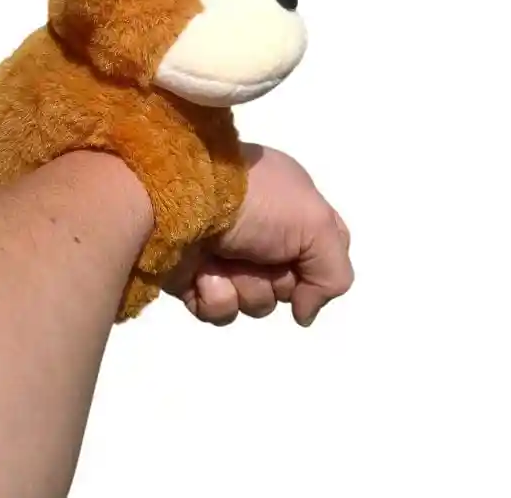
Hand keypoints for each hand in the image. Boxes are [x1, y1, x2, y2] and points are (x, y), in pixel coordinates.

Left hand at [164, 143, 352, 326]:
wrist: (177, 199)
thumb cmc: (252, 201)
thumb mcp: (316, 222)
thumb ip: (333, 272)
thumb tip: (304, 312)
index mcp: (288, 204)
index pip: (321, 249)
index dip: (318, 268)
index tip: (304, 265)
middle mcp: (259, 230)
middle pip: (289, 285)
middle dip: (276, 281)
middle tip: (259, 257)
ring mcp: (224, 254)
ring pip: (254, 302)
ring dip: (243, 287)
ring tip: (223, 261)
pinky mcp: (193, 276)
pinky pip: (218, 308)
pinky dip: (213, 295)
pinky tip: (202, 272)